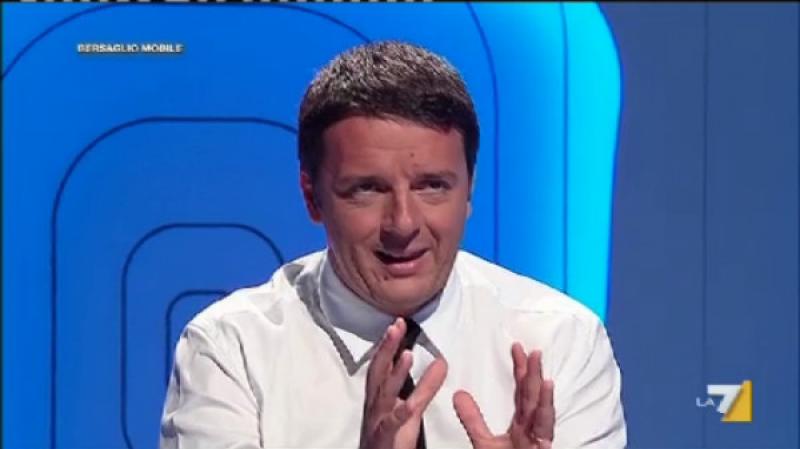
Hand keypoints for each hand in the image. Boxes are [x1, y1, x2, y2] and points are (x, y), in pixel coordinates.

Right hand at [360, 318, 447, 448]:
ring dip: (396, 373)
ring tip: (407, 354)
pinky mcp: (386, 437)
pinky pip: (393, 423)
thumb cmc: (392, 434)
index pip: (382, 363)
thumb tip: (442, 362)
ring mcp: (378, 419)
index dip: (389, 342)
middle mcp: (376, 403)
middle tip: (396, 326)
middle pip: (380, 370)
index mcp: (380, 394)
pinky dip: (401, 413)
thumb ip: (426, 386)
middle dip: (387, 347)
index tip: (398, 321)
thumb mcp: (412, 407)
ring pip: (385, 393)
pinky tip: (410, 405)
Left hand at [453, 343, 554, 448]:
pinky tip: (547, 387)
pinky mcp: (542, 448)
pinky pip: (545, 427)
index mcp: (522, 425)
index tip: (516, 347)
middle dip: (531, 373)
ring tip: (537, 361)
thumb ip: (473, 419)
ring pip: (541, 409)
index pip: (521, 393)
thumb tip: (458, 394)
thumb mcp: (484, 443)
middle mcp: (533, 429)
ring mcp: (539, 440)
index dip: (519, 370)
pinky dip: (546, 407)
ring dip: (539, 385)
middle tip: (529, 348)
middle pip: (532, 397)